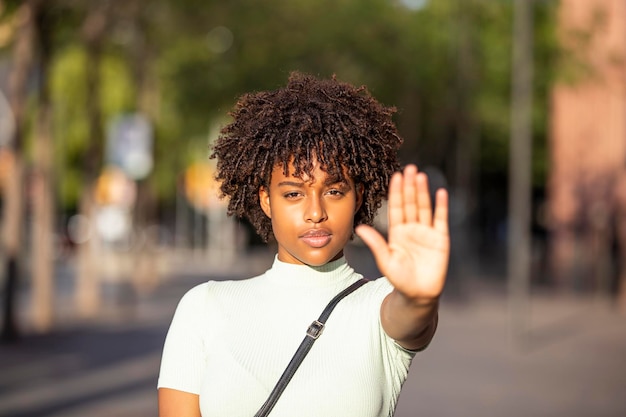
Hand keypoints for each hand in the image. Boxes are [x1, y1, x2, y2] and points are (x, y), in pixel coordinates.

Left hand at [356, 165, 449, 300]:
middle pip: (410, 203)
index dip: (396, 192)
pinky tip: (440, 192)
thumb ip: (375, 243)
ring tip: (421, 175)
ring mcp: (427, 233)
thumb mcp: (385, 260)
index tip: (395, 176)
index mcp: (397, 232)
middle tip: (409, 168)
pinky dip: (441, 206)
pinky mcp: (441, 239)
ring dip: (423, 192)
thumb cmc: (400, 279)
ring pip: (424, 208)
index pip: (396, 208)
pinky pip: (440, 220)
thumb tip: (359, 227)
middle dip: (409, 186)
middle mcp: (412, 229)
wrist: (418, 295)